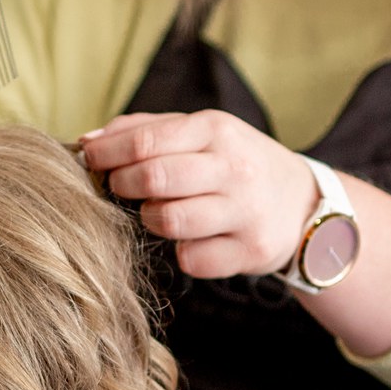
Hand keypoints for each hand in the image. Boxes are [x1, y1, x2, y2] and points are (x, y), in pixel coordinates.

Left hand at [79, 110, 318, 277]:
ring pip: (168, 221)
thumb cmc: (234, 164)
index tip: (88, 160)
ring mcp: (245, 211)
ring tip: (156, 212)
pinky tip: (193, 239)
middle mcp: (234, 168)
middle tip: (118, 187)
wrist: (303, 203)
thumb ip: (144, 130)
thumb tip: (87, 141)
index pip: (145, 141)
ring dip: (150, 219)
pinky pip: (191, 259)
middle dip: (122, 185)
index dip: (106, 154)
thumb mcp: (201, 133)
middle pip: (154, 178)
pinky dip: (182, 251)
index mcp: (216, 130)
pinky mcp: (250, 251)